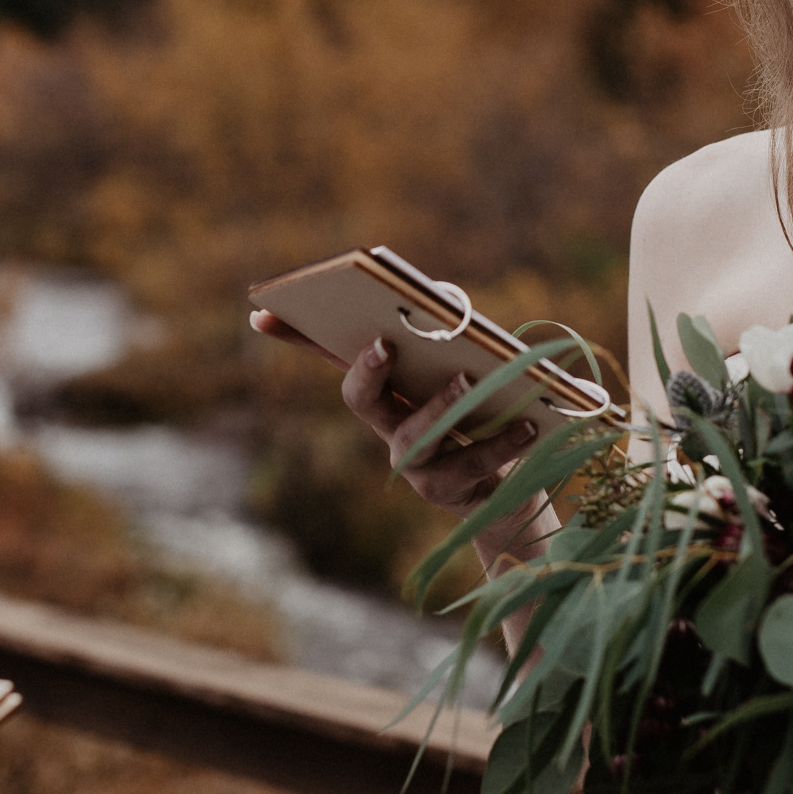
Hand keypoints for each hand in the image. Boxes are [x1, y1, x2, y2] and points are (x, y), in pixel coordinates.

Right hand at [250, 311, 545, 567]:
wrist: (512, 490)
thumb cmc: (487, 414)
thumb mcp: (474, 366)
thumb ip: (456, 330)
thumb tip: (444, 303)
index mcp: (388, 389)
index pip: (333, 358)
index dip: (294, 337)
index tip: (262, 313)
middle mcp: (389, 425)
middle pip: (359, 400)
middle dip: (367, 372)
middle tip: (383, 344)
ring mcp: (413, 463)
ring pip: (414, 438)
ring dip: (438, 406)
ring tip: (467, 380)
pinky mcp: (447, 490)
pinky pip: (471, 464)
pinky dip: (502, 442)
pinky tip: (530, 424)